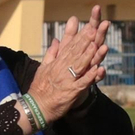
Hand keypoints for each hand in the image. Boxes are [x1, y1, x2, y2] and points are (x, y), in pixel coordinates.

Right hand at [27, 6, 108, 123]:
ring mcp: (67, 80)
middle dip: (86, 41)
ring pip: (79, 65)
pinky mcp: (71, 92)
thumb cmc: (40, 88)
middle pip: (75, 53)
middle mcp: (62, 69)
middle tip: (95, 29)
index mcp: (57, 63)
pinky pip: (82, 83)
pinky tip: (98, 69)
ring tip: (97, 45)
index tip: (90, 26)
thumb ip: (51, 53)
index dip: (80, 37)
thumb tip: (56, 39)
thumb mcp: (43, 67)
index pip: (70, 47)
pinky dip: (89, 76)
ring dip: (88, 55)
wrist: (36, 107)